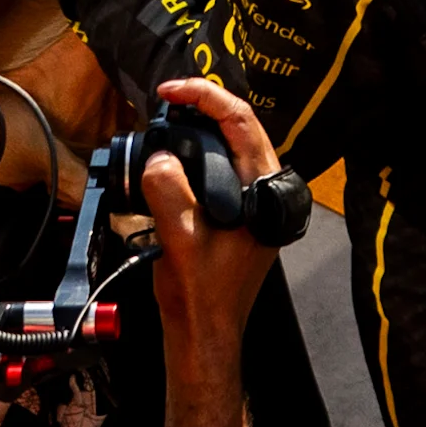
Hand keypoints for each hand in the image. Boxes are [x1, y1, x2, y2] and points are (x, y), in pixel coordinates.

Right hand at [140, 79, 280, 364]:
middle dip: (200, 107)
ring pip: (229, 147)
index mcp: (265, 193)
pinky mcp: (239, 212)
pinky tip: (171, 157)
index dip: (205, 97)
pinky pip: (220, 168)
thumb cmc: (199, 295)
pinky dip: (196, 155)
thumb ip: (169, 192)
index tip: (168, 92)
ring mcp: (254, 202)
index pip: (242, 123)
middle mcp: (267, 192)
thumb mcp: (177, 240)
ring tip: (164, 121)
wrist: (203, 334)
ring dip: (197, 130)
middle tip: (163, 102)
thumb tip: (158, 159)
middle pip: (239, 128)